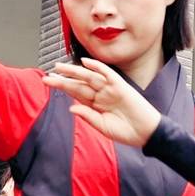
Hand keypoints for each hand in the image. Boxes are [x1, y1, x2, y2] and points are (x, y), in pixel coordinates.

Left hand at [45, 59, 160, 146]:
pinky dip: (97, 67)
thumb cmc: (126, 132)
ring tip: (59, 67)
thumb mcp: (103, 127)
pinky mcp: (121, 86)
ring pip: (90, 77)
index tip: (48, 82)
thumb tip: (71, 108)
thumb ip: (88, 116)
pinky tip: (85, 62)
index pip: (76, 93)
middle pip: (79, 84)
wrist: (146, 133)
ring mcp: (110, 89)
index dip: (62, 87)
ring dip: (75, 71)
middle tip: (48, 75)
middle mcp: (101, 95)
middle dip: (63, 79)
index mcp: (96, 105)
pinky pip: (107, 73)